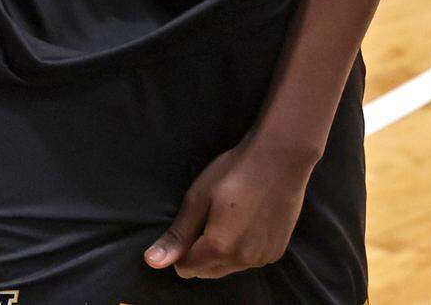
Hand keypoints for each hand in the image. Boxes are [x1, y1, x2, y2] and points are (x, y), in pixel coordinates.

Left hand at [143, 130, 316, 278]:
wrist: (279, 158)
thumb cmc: (234, 171)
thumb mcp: (198, 197)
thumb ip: (177, 235)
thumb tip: (151, 262)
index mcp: (217, 247)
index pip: (185, 268)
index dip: (183, 247)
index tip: (193, 221)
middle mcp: (240, 261)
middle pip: (207, 271)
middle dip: (201, 252)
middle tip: (211, 215)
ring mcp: (261, 259)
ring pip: (229, 267)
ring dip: (223, 252)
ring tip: (231, 216)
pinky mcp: (276, 252)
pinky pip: (250, 260)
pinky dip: (244, 248)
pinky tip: (249, 220)